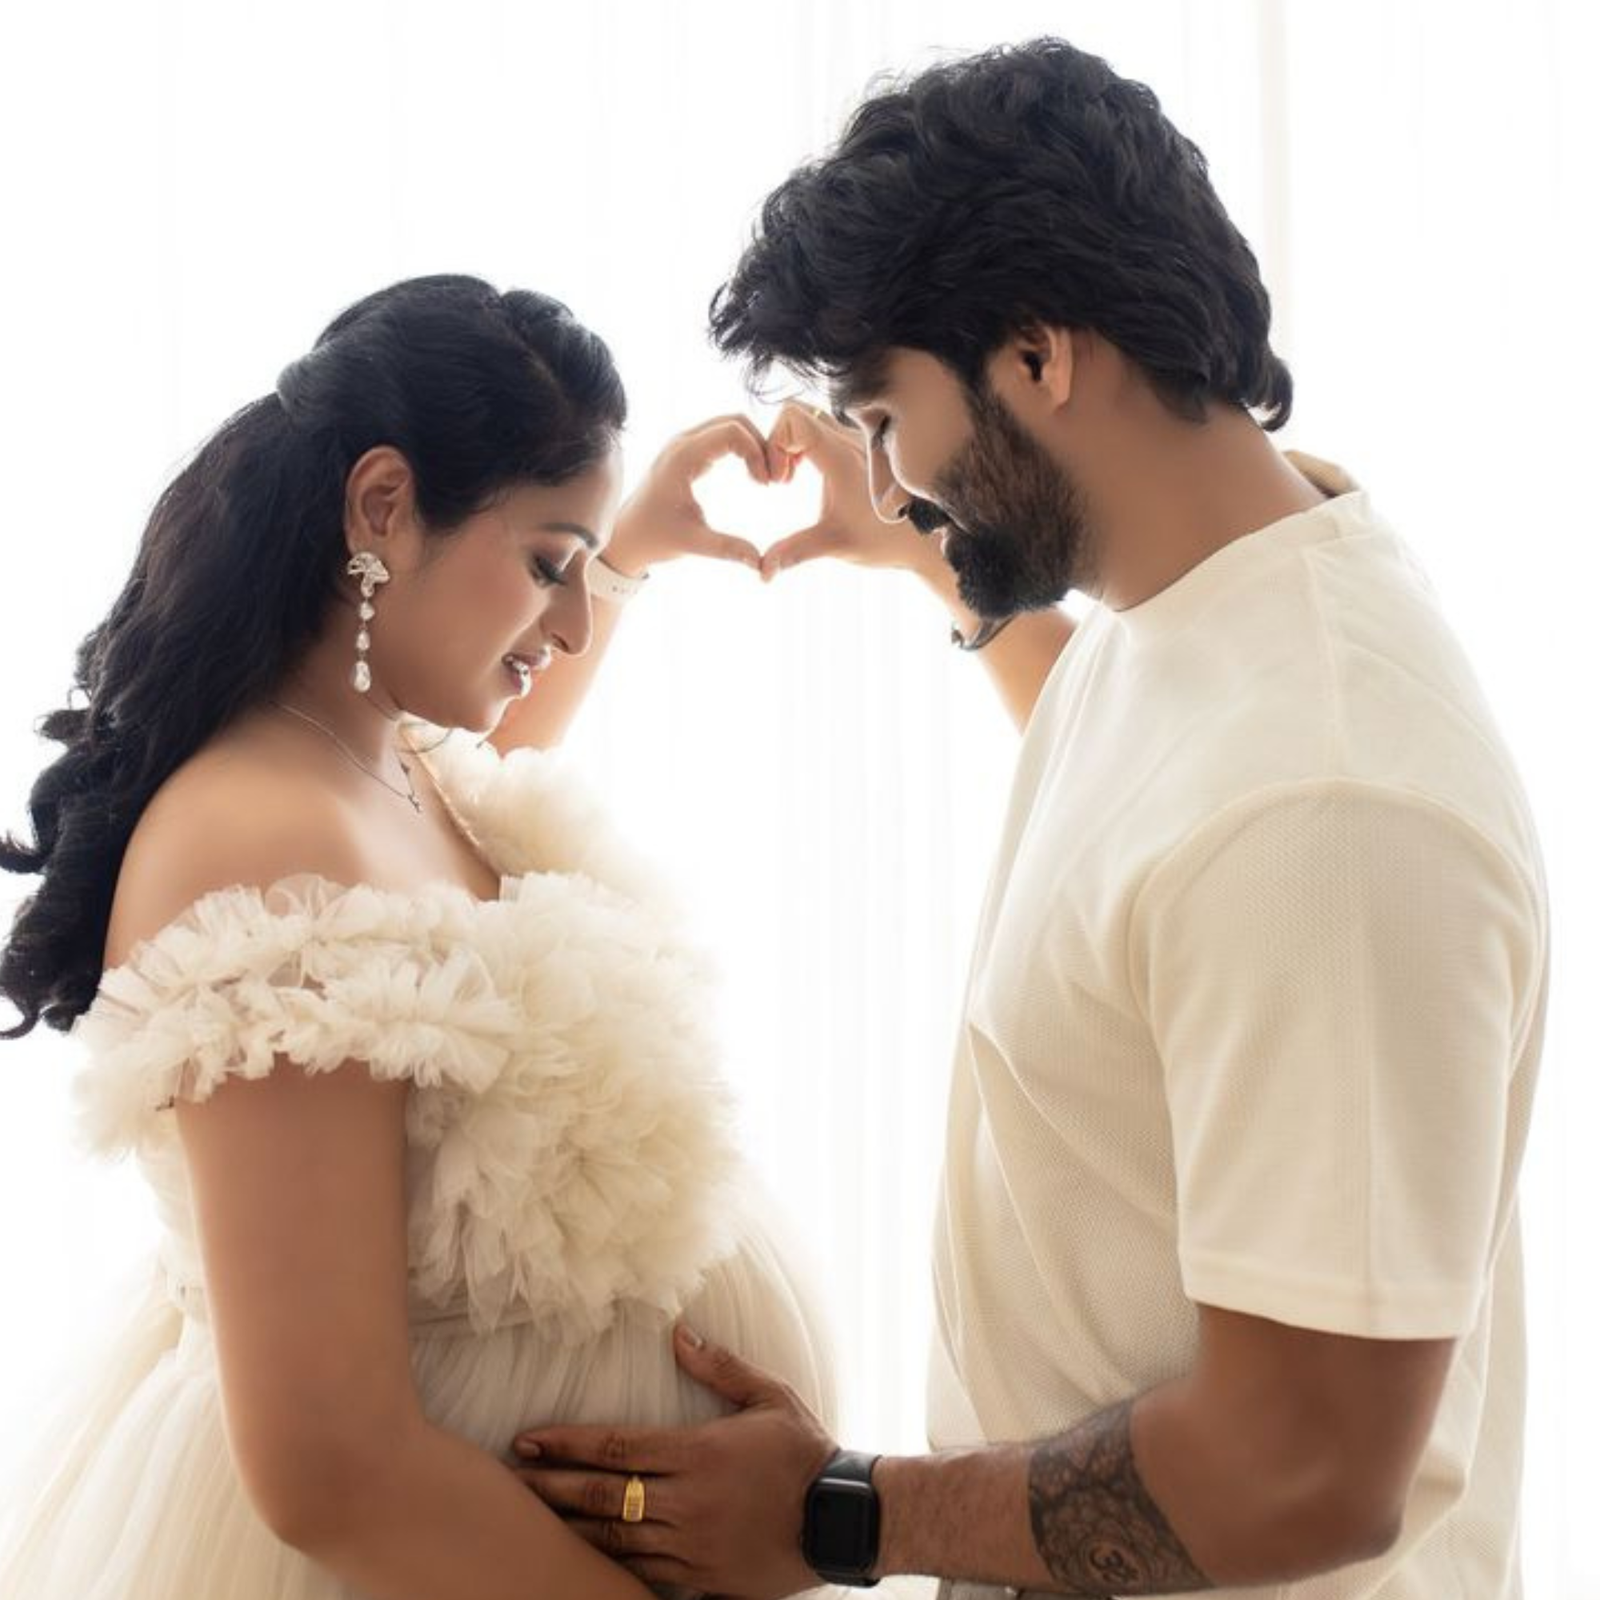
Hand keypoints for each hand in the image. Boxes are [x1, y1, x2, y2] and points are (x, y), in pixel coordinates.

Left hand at [511, 1323, 838, 1598]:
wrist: (842, 1520)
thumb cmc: (805, 1452)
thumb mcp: (768, 1396)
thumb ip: (719, 1366)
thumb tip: (677, 1333)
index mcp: (698, 1453)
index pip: (616, 1446)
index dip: (566, 1443)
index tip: (527, 1439)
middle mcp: (686, 1502)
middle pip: (602, 1495)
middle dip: (551, 1485)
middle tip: (511, 1479)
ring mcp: (690, 1547)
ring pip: (613, 1539)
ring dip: (569, 1526)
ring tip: (533, 1516)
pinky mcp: (701, 1581)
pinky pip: (642, 1573)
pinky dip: (608, 1563)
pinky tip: (582, 1556)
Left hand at [604, 416, 773, 577]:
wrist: (627, 536)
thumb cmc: (654, 538)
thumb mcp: (692, 543)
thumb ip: (727, 548)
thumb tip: (760, 562)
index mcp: (682, 457)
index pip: (732, 431)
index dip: (758, 452)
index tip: (767, 485)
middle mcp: (683, 442)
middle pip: (735, 420)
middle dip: (761, 444)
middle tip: (774, 479)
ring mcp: (685, 444)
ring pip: (731, 425)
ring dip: (754, 445)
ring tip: (766, 478)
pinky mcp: (689, 451)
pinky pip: (723, 436)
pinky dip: (744, 448)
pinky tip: (753, 476)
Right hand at [760, 401, 939, 581]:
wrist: (924, 540)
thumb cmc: (885, 542)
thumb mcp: (835, 546)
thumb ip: (795, 552)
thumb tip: (764, 571)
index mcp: (841, 455)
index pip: (793, 419)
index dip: (774, 444)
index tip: (778, 482)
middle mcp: (850, 439)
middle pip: (797, 410)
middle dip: (779, 441)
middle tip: (782, 478)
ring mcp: (856, 440)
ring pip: (810, 416)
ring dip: (792, 442)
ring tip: (792, 476)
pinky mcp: (859, 446)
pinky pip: (823, 426)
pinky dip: (805, 443)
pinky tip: (807, 472)